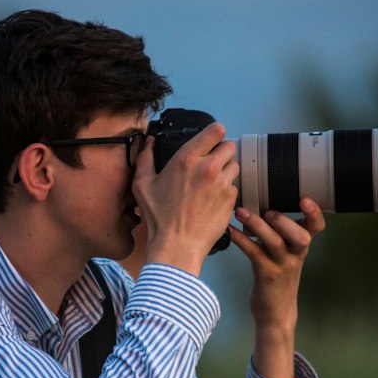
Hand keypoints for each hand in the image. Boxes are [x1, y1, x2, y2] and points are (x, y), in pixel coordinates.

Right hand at [132, 122, 238, 275]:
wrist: (177, 246)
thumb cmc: (159, 218)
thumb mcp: (143, 185)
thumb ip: (145, 158)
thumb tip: (148, 142)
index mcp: (187, 159)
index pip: (216, 130)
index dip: (215, 133)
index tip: (211, 139)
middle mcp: (208, 168)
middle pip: (230, 146)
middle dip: (222, 152)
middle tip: (210, 163)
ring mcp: (222, 184)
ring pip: (234, 167)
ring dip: (225, 171)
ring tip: (211, 183)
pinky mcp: (230, 200)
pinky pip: (234, 187)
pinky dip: (226, 191)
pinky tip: (212, 200)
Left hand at [227, 197, 325, 377]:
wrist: (275, 312)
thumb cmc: (277, 277)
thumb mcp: (286, 254)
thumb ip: (281, 233)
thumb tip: (262, 204)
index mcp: (302, 246)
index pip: (317, 227)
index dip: (315, 214)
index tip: (305, 199)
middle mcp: (296, 255)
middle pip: (300, 235)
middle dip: (284, 221)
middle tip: (268, 212)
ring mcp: (282, 266)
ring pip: (274, 242)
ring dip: (256, 225)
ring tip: (241, 212)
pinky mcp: (266, 275)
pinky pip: (254, 253)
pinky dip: (241, 240)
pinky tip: (231, 231)